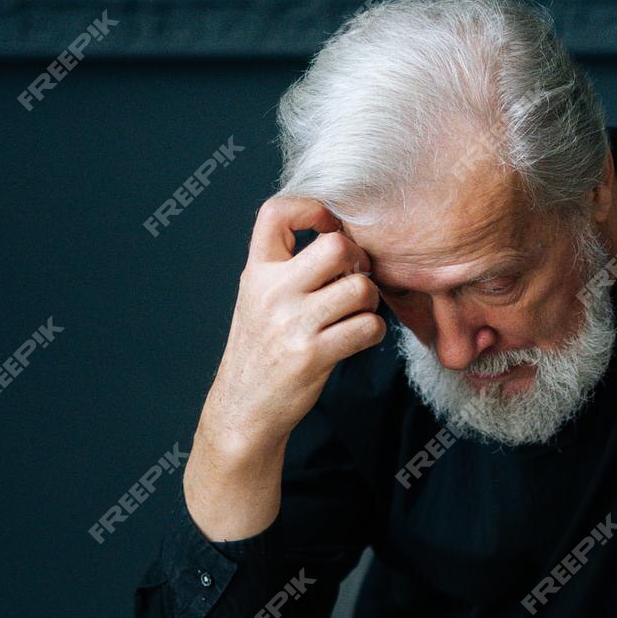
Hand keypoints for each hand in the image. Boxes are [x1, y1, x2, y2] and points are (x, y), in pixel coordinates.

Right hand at [184, 195, 388, 540]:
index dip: (312, 209)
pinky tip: (358, 338)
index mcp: (257, 272)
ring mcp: (293, 323)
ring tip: (356, 313)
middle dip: (358, 261)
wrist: (243, 408)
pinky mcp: (314, 355)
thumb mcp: (258, 298)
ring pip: (361, 288)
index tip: (328, 228)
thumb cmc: (260, 350)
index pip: (276, 211)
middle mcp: (272, 292)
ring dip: (370, 301)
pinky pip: (368, 327)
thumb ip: (286, 266)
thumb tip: (340, 235)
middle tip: (355, 278)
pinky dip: (373, 332)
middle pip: (337, 246)